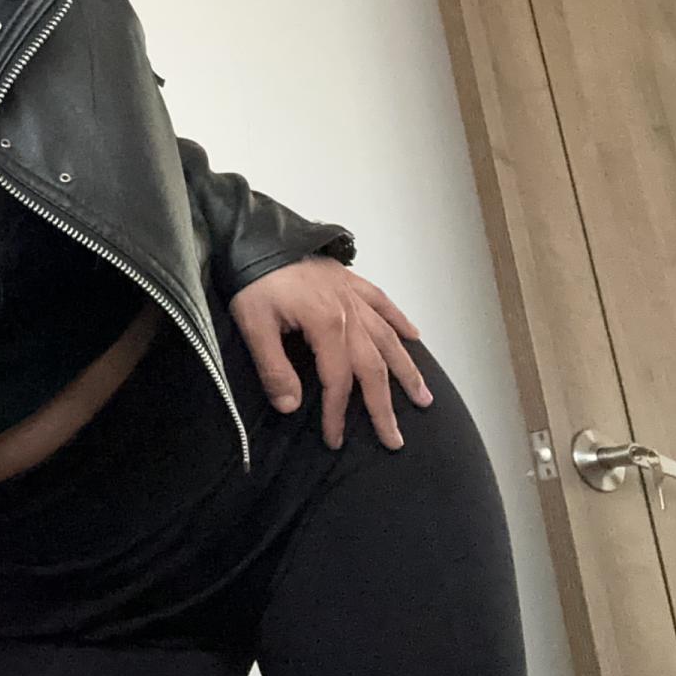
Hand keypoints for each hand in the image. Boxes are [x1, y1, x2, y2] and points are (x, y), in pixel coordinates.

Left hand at [228, 258, 432, 450]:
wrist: (254, 236)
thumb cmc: (251, 281)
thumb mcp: (253, 324)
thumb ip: (273, 367)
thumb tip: (290, 407)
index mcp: (326, 324)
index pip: (338, 380)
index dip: (337, 413)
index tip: (335, 440)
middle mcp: (349, 312)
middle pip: (372, 366)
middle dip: (383, 406)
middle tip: (394, 439)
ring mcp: (353, 295)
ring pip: (388, 338)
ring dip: (406, 370)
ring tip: (423, 398)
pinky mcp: (350, 280)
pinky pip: (383, 303)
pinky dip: (400, 321)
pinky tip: (415, 337)